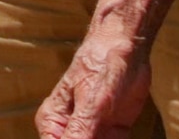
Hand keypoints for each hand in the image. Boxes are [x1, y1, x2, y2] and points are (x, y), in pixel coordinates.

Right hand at [35, 24, 150, 137]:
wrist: (125, 47)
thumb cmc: (101, 65)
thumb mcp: (93, 102)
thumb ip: (80, 132)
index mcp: (52, 122)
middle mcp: (68, 130)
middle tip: (105, 136)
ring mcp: (90, 134)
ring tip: (112, 130)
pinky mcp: (111, 135)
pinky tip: (120, 136)